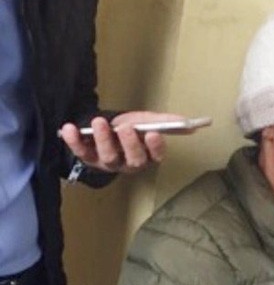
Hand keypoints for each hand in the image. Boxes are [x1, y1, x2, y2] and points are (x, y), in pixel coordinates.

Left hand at [59, 112, 183, 173]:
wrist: (104, 128)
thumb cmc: (129, 127)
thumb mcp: (148, 121)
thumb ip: (167, 123)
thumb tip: (193, 126)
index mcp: (148, 155)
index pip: (156, 156)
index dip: (155, 147)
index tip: (153, 133)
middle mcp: (130, 163)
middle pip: (133, 160)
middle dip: (129, 144)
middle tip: (125, 128)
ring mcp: (109, 162)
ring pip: (108, 157)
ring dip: (104, 139)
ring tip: (99, 122)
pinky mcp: (89, 158)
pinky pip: (82, 152)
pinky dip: (74, 141)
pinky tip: (69, 128)